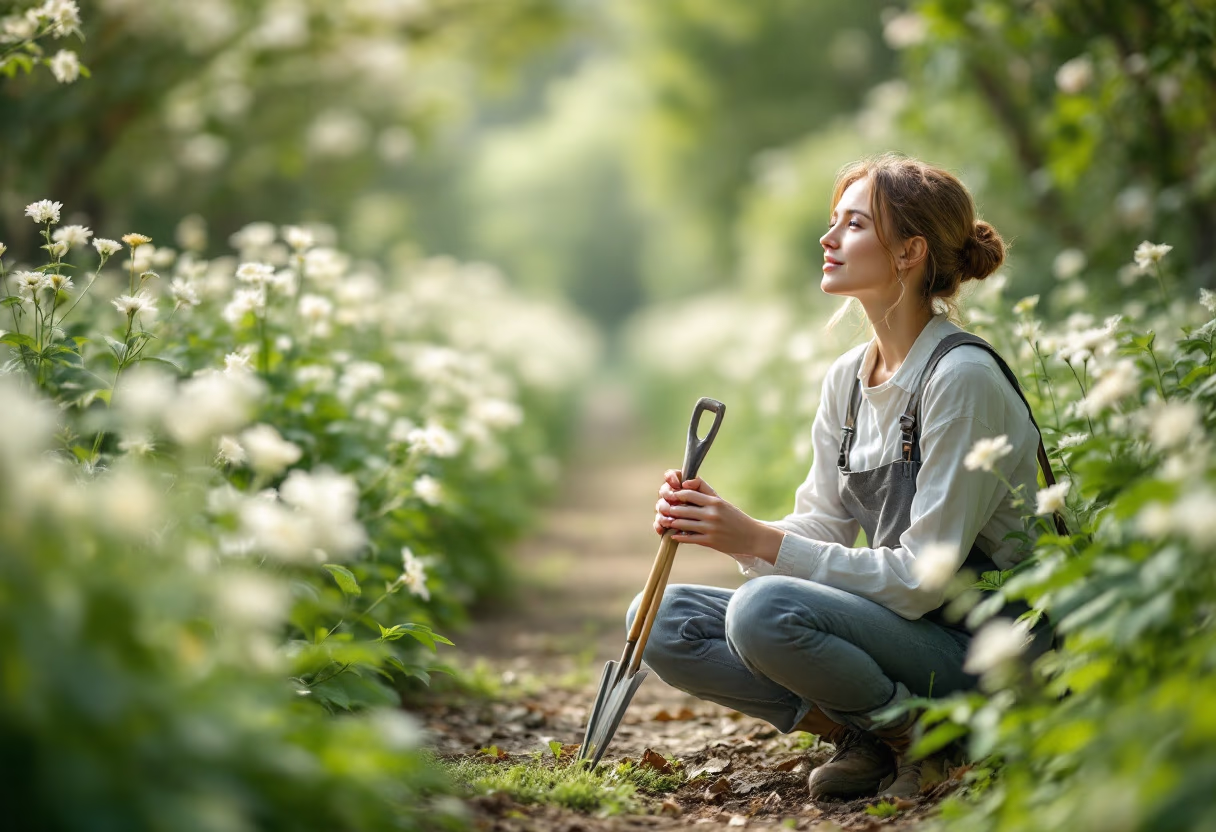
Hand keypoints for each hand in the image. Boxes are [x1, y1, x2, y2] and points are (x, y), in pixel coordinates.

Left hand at [653, 469, 783, 560]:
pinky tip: (673, 535)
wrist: (752, 536)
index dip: (676, 494)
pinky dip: (679, 537)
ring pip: (683, 524)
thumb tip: (686, 483)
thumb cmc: (734, 517)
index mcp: (714, 502)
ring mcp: (710, 528)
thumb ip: (704, 492)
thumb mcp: (721, 502)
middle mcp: (711, 514)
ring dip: (671, 523)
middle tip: (662, 509)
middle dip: (670, 509)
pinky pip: (689, 538)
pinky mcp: (710, 541)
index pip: (689, 494)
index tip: (669, 495)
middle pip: (682, 509)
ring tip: (664, 521)